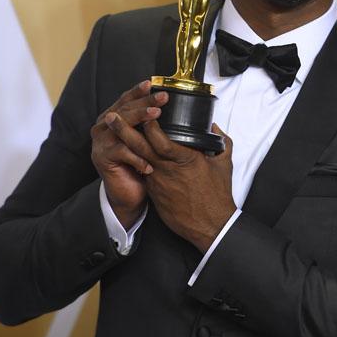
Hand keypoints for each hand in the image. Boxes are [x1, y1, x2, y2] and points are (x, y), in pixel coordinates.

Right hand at [90, 80, 166, 228]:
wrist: (129, 191)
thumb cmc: (141, 161)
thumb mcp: (147, 138)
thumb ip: (153, 122)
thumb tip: (180, 106)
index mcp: (114, 117)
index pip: (127, 100)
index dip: (139, 91)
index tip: (153, 83)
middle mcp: (104, 126)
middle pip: (125, 110)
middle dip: (145, 103)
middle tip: (162, 98)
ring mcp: (101, 141)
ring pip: (122, 127)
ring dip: (140, 120)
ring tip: (157, 116)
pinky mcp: (102, 157)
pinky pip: (121, 152)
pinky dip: (137, 157)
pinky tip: (150, 163)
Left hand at [104, 113, 235, 252]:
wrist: (210, 225)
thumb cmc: (217, 195)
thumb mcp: (224, 164)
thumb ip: (221, 142)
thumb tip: (215, 128)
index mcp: (185, 159)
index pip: (160, 139)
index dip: (150, 125)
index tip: (145, 111)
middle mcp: (168, 169)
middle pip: (141, 147)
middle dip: (125, 130)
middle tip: (112, 117)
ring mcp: (158, 182)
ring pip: (138, 159)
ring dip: (125, 144)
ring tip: (113, 131)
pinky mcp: (154, 192)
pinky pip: (143, 172)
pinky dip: (136, 160)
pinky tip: (129, 152)